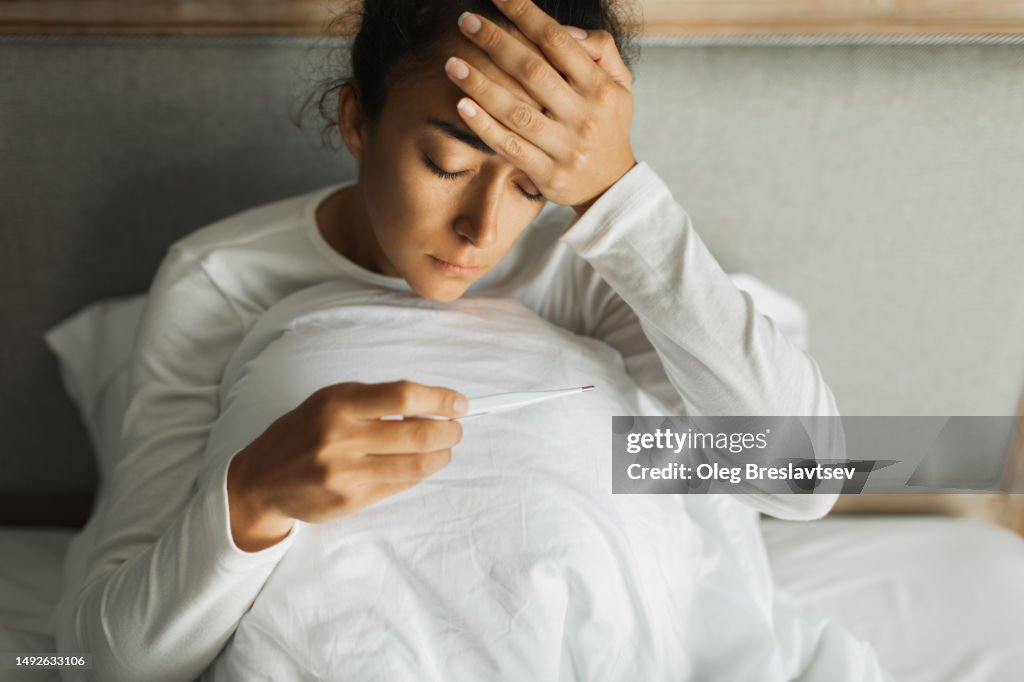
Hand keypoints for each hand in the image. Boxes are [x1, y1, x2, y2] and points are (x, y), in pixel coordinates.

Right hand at [227, 380, 466, 551]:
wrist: (261, 479)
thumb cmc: (304, 432)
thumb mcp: (331, 401)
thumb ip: (376, 401)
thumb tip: (431, 406)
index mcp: (339, 404)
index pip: (403, 395)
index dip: (439, 398)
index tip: (459, 403)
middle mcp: (341, 438)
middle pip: (418, 434)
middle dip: (449, 431)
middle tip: (456, 429)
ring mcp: (345, 473)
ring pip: (415, 466)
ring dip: (440, 456)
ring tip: (443, 449)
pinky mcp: (349, 500)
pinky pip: (398, 486)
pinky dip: (416, 474)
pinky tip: (416, 465)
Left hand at [446, 0, 637, 215]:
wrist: (612, 186)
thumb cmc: (607, 125)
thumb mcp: (619, 85)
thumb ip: (601, 51)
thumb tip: (567, 30)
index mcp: (600, 88)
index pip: (558, 42)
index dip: (525, 14)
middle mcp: (584, 116)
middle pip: (532, 72)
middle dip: (496, 42)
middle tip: (464, 21)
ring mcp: (566, 148)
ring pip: (517, 111)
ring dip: (481, 85)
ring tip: (452, 64)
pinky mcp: (548, 175)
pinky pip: (511, 148)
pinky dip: (485, 127)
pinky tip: (462, 106)